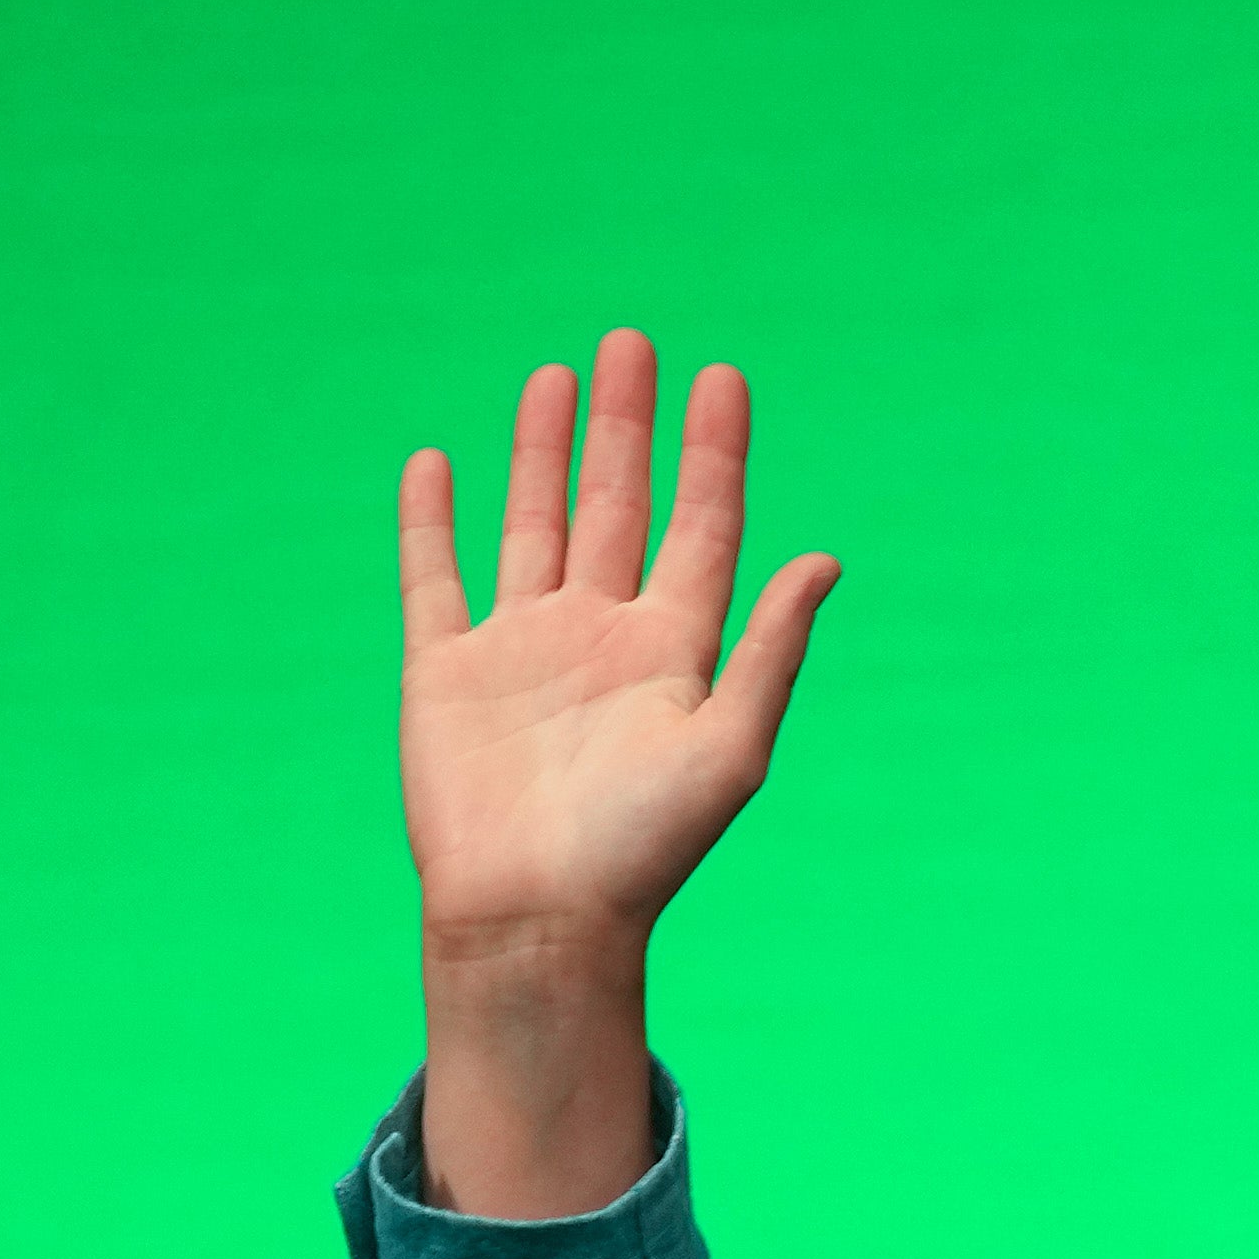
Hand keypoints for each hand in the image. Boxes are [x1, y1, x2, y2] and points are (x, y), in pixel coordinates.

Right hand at [397, 333, 834, 1214]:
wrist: (539, 916)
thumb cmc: (643, 850)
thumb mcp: (728, 748)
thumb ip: (771, 651)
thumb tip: (825, 560)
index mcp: (676, 653)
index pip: (702, 529)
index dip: (714, 455)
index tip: (723, 378)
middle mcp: (602, 638)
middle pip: (618, 506)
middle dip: (628, 427)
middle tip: (635, 342)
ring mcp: (522, 649)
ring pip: (535, 523)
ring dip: (544, 451)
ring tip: (559, 373)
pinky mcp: (447, 669)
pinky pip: (436, 577)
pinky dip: (433, 520)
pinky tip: (438, 462)